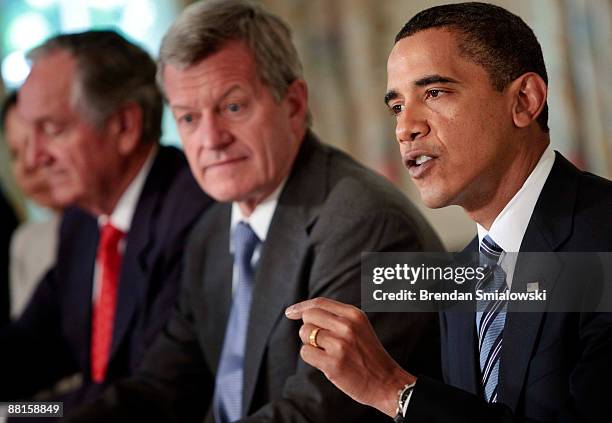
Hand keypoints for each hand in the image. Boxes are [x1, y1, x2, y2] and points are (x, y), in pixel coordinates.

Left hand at [285, 297, 415, 416]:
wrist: (386, 381)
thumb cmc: (367, 354)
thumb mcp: (359, 327)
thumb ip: (336, 317)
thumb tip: (303, 312)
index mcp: (354, 314)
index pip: (319, 303)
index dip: (301, 307)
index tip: (290, 312)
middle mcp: (347, 326)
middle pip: (308, 317)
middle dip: (308, 328)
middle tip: (320, 341)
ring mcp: (340, 345)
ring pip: (305, 334)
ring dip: (310, 344)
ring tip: (326, 352)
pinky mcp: (333, 364)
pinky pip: (305, 352)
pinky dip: (310, 357)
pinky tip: (324, 362)